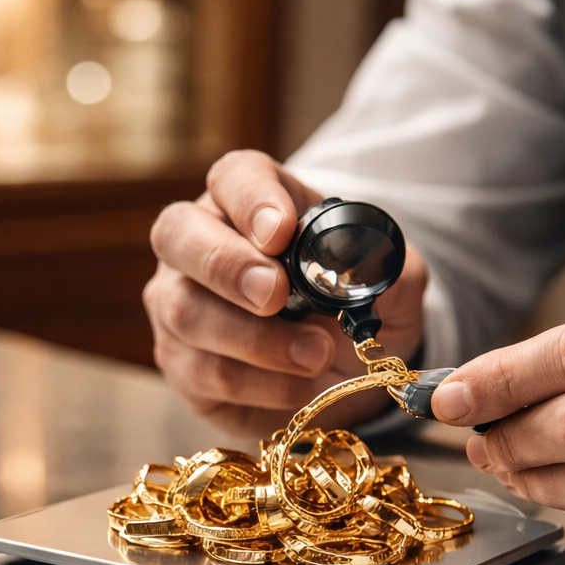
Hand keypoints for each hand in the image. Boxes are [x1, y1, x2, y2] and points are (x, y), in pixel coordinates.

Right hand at [144, 149, 427, 437]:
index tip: (281, 232)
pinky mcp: (181, 363)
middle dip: (227, 266)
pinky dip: (261, 384)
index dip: (251, 200)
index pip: (233, 177)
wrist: (345, 371)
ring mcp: (178, 303)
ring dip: (256, 340)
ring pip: (187, 312)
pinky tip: (305, 387)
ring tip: (316, 355)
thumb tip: (357, 264)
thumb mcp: (387, 278)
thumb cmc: (353, 305)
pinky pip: (203, 372)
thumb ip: (378, 263)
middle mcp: (197, 244)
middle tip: (274, 296)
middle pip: (177, 234)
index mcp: (248, 201)